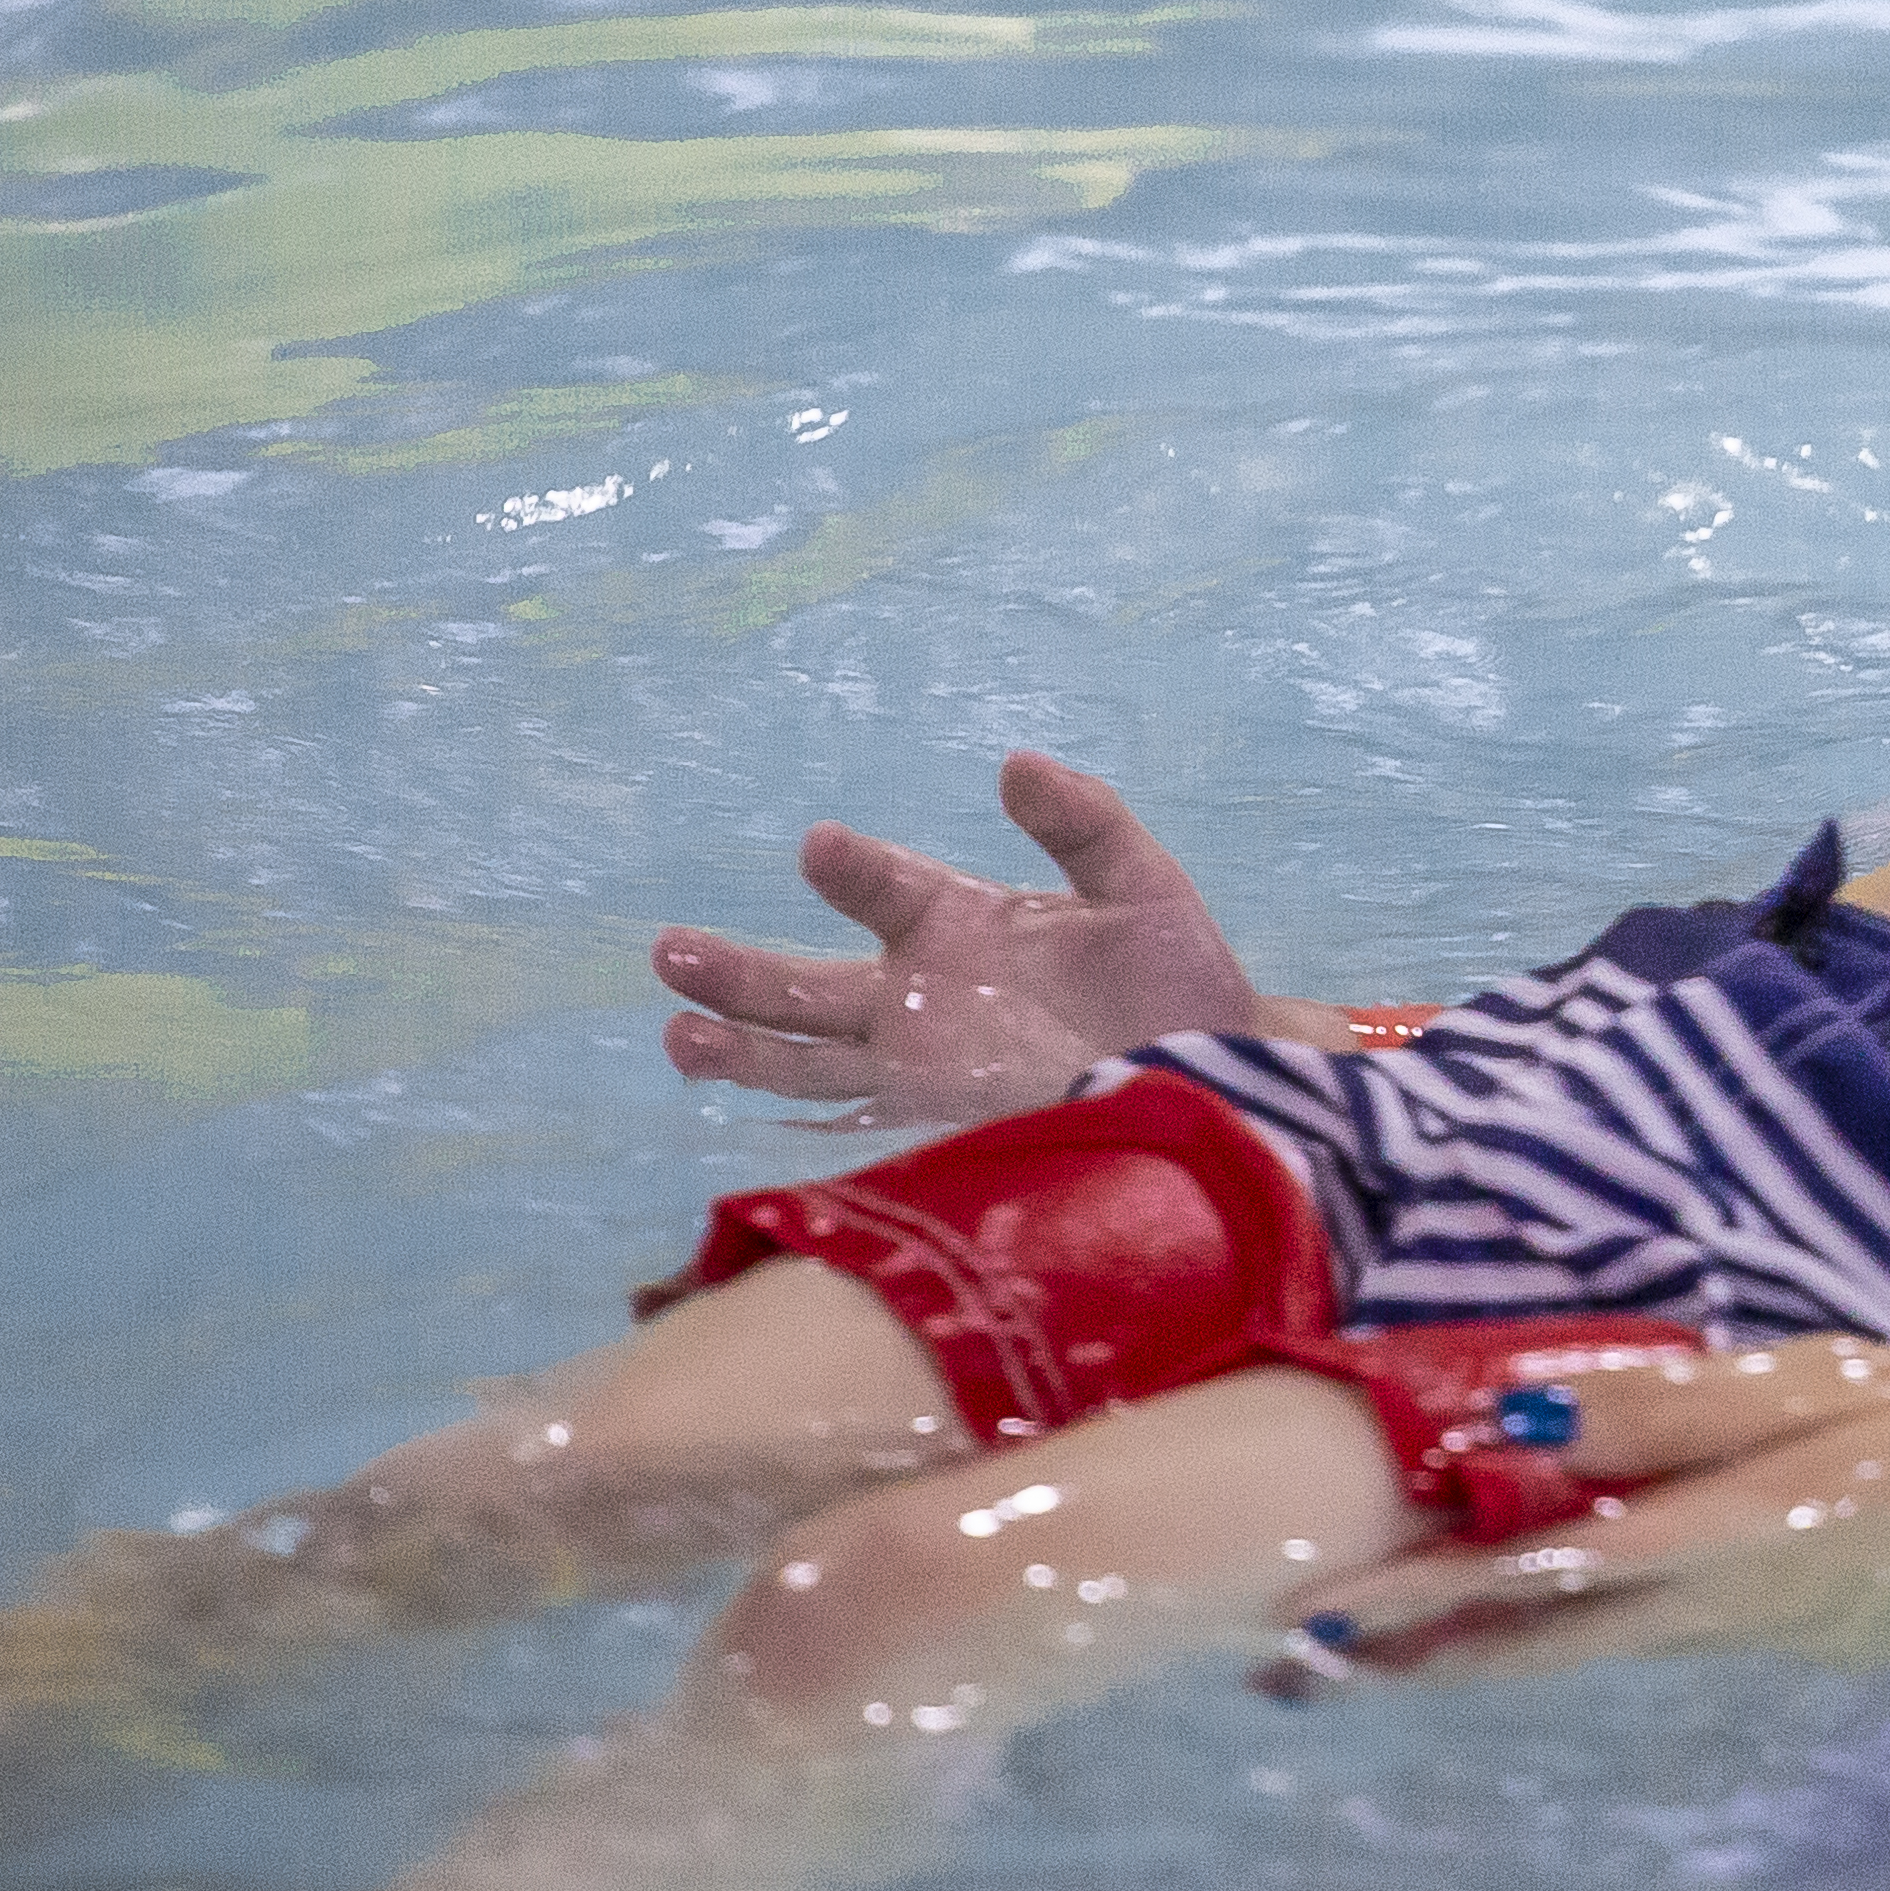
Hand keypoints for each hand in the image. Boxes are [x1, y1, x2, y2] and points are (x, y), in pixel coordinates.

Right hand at [653, 750, 1275, 1126]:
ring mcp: (921, 1064)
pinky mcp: (938, 1125)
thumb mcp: (1139, 887)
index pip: (885, 886)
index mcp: (958, 922)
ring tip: (678, 1033)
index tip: (823, 849)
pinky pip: (855, 1123)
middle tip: (672, 952)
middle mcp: (922, 993)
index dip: (854, 869)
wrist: (1217, 1083)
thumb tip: (1015, 764)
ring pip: (807, 1056)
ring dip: (742, 1046)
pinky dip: (801, 1120)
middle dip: (742, 970)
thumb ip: (1083, 822)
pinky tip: (745, 1114)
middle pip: (811, 983)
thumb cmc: (1176, 982)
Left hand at [1270, 1339, 1889, 1680]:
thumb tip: (1520, 1425)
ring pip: (1580, 1651)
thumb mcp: (1834, 1381)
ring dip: (1467, 1657)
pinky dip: (1554, 1635)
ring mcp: (1752, 1639)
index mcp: (1728, 1540)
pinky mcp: (1782, 1637)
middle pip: (1536, 1643)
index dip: (1423, 1602)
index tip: (1316, 1622)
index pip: (1540, 1576)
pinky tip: (1512, 1626)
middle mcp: (1721, 1612)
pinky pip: (1640, 1638)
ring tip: (1360, 1662)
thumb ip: (1676, 1406)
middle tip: (1283, 1675)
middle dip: (1409, 1658)